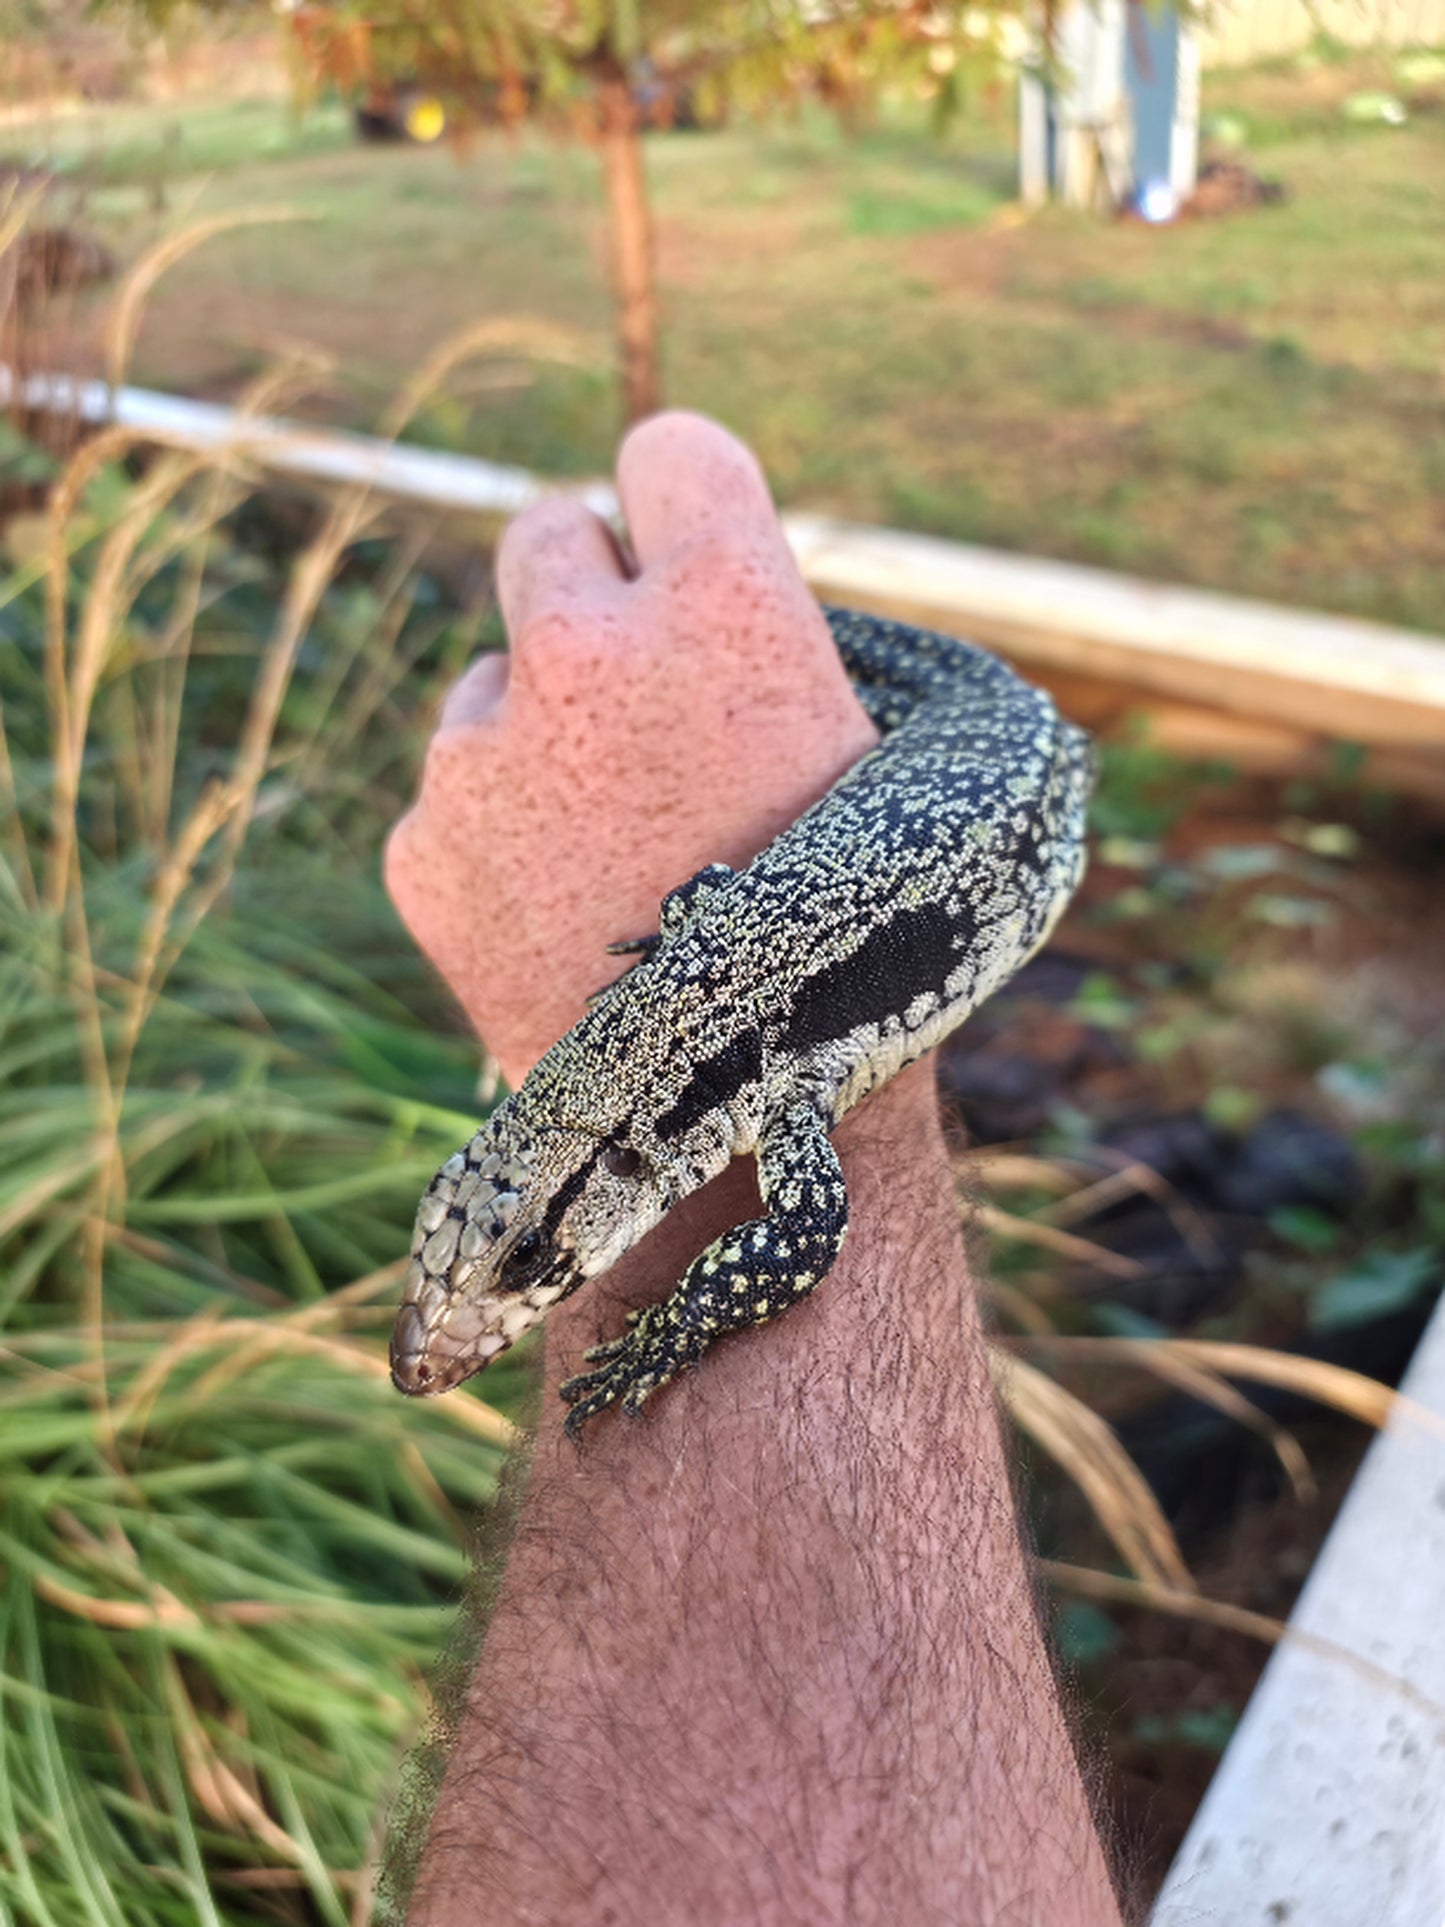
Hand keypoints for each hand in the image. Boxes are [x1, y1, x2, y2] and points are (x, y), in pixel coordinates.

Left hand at [385, 410, 877, 1085]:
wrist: (738, 1132)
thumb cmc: (846, 944)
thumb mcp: (871, 766)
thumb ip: (762, 648)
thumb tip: (685, 584)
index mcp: (727, 605)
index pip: (667, 449)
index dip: (682, 503)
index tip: (685, 550)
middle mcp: (588, 647)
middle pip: (546, 530)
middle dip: (588, 593)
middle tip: (631, 684)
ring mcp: (485, 747)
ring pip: (493, 678)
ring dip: (541, 732)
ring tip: (616, 853)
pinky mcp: (423, 841)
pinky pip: (456, 789)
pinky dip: (497, 833)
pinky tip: (564, 915)